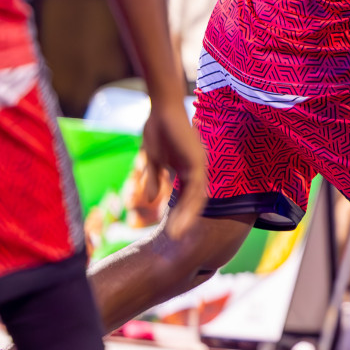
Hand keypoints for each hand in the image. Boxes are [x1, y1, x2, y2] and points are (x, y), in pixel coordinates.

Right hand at [140, 98, 206, 237]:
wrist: (163, 109)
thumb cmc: (158, 129)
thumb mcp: (153, 160)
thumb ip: (154, 179)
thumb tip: (149, 199)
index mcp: (188, 170)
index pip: (186, 198)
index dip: (181, 214)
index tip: (172, 231)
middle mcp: (197, 171)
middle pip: (194, 202)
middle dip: (185, 221)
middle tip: (177, 240)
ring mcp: (200, 167)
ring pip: (197, 200)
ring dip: (187, 218)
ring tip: (177, 236)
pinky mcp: (198, 163)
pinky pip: (196, 190)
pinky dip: (190, 206)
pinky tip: (182, 220)